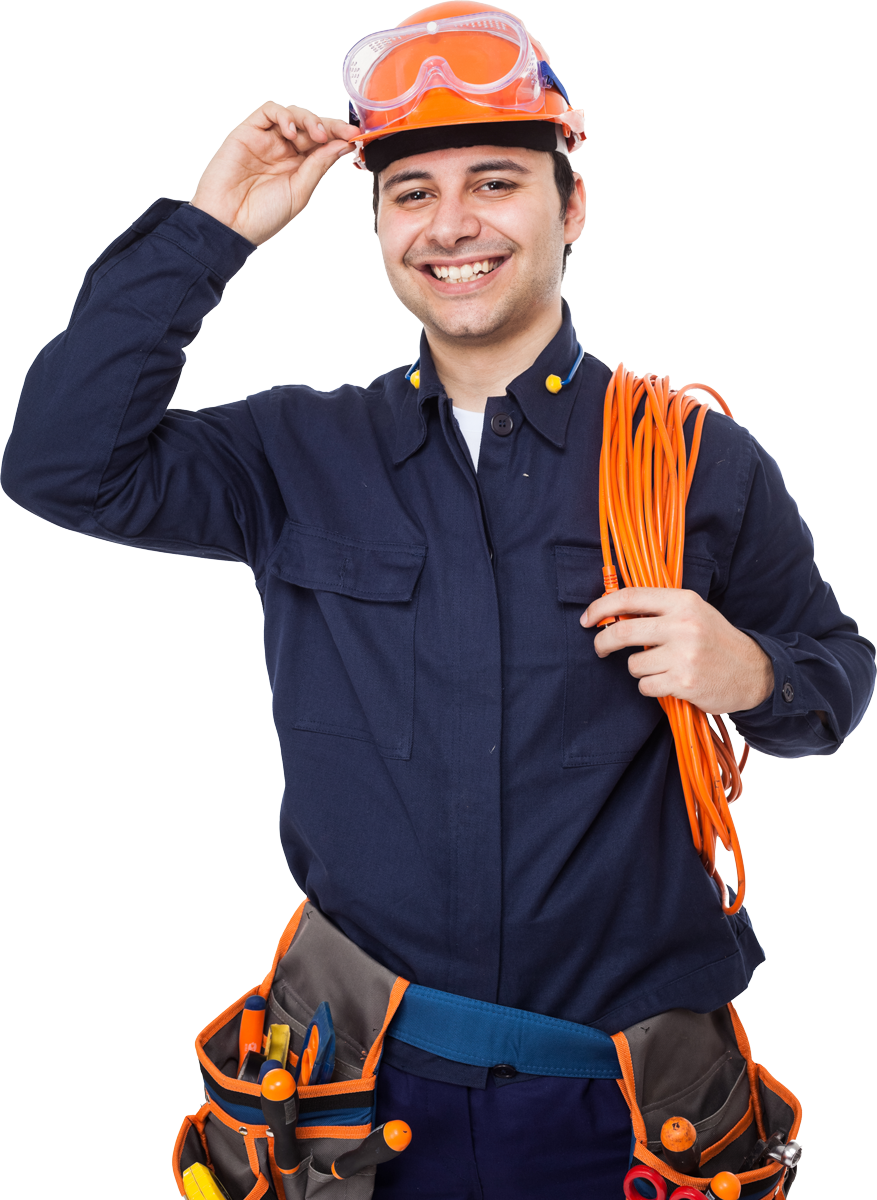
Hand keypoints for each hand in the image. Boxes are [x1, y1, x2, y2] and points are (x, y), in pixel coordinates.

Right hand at [191, 102, 359, 245]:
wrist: (228, 224)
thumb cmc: (262, 217)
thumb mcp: (300, 192)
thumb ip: (319, 165)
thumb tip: (343, 145)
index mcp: (298, 168)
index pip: (322, 144)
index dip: (339, 136)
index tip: (356, 135)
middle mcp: (283, 151)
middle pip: (310, 125)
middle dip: (330, 125)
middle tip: (343, 133)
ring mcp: (265, 141)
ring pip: (292, 114)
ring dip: (309, 119)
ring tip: (317, 135)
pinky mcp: (247, 132)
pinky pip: (268, 111)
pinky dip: (284, 115)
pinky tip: (291, 131)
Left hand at [581, 588, 773, 714]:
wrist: (752, 671)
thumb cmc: (714, 640)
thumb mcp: (693, 612)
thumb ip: (658, 610)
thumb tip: (612, 611)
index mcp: (682, 601)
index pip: (630, 597)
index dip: (601, 607)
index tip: (588, 618)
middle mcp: (683, 625)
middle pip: (623, 632)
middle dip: (604, 643)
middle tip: (601, 648)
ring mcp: (684, 655)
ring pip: (633, 665)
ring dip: (639, 670)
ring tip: (661, 667)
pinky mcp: (684, 682)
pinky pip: (646, 686)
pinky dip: (651, 687)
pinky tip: (670, 682)